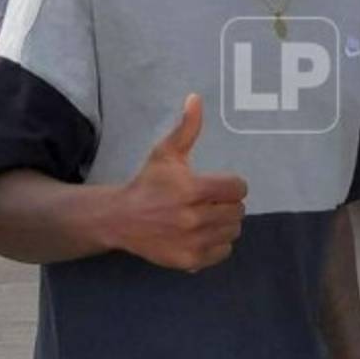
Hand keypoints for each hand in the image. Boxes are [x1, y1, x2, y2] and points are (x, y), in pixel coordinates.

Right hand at [112, 94, 247, 271]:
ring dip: (225, 223)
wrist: (121, 219)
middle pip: (238, 211)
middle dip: (227, 204)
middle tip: (211, 201)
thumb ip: (186, 127)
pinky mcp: (190, 260)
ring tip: (208, 216)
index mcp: (191, 189)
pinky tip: (203, 234)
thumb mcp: (166, 153)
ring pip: (233, 232)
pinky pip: (224, 252)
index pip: (237, 188)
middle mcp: (194, 217)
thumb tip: (196, 98)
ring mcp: (193, 241)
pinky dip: (218, 244)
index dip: (231, 185)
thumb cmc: (148, 183)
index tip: (218, 185)